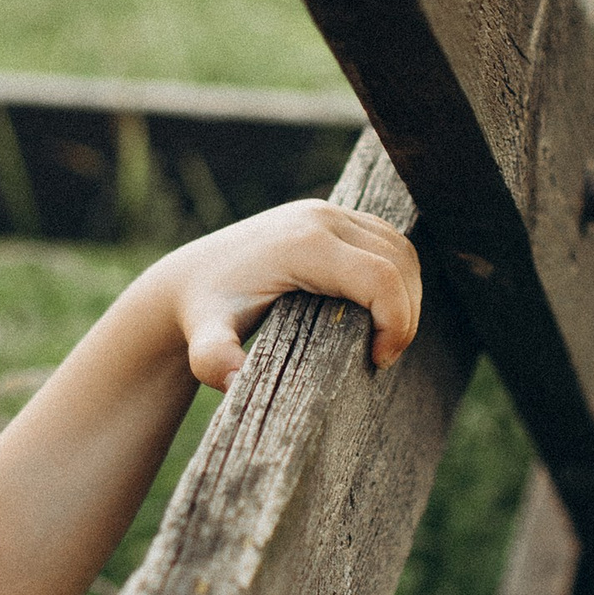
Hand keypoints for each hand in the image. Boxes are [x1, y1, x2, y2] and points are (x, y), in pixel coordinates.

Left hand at [160, 200, 420, 388]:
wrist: (188, 279)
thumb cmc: (204, 314)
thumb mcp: (205, 343)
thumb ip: (215, 361)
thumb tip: (234, 383)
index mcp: (303, 245)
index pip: (381, 278)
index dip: (397, 323)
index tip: (378, 361)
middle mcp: (321, 218)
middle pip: (399, 261)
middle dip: (405, 314)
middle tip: (383, 356)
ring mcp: (328, 210)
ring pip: (400, 247)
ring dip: (406, 293)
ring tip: (383, 336)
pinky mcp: (331, 214)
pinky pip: (385, 239)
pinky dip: (395, 275)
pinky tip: (376, 310)